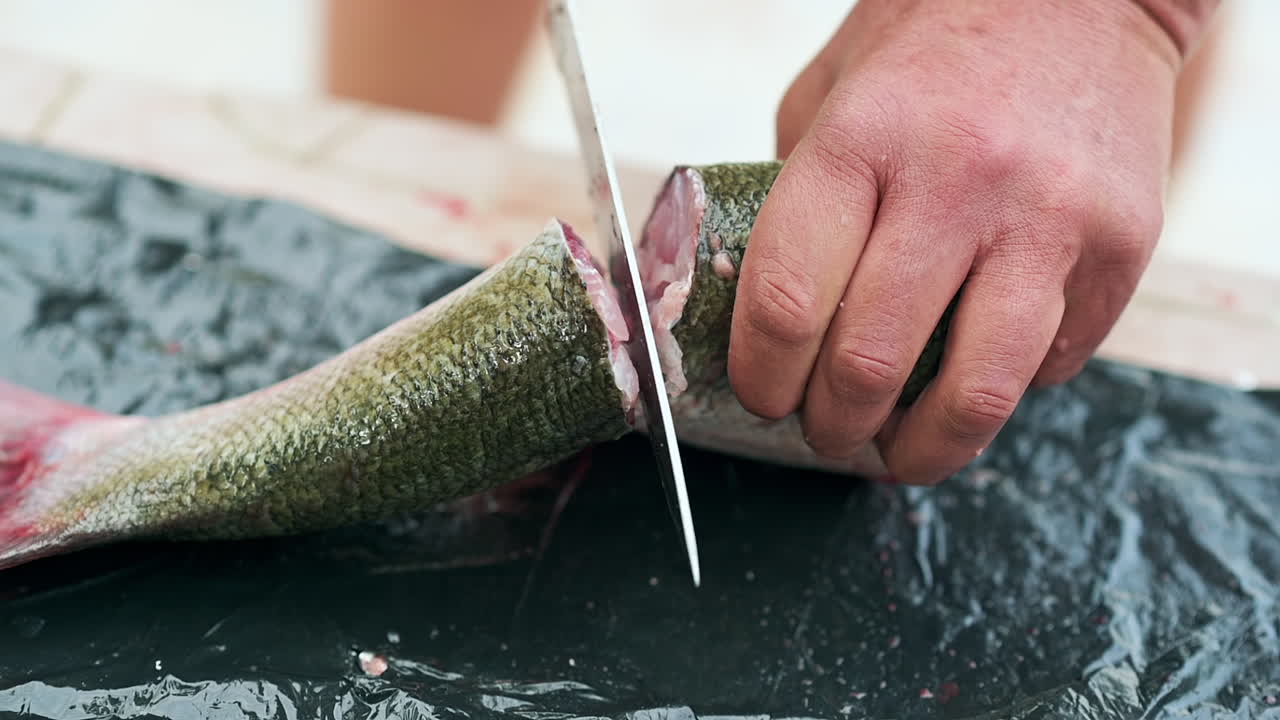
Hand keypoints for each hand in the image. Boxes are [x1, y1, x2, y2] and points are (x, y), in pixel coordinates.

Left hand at [729, 0, 1201, 483]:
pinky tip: (973, 373)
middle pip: (870, 363)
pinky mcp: (1122, 247)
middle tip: (823, 432)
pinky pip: (1049, 365)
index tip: (761, 396)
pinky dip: (1001, 390)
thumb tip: (761, 311)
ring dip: (920, 449)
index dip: (761, 375)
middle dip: (830, 426)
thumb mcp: (833, 94)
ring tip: (895, 453)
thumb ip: (793, 196)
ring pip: (973, 392)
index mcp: (862, 140)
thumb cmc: (935, 46)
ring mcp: (1049, 217)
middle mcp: (957, 180)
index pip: (786, 301)